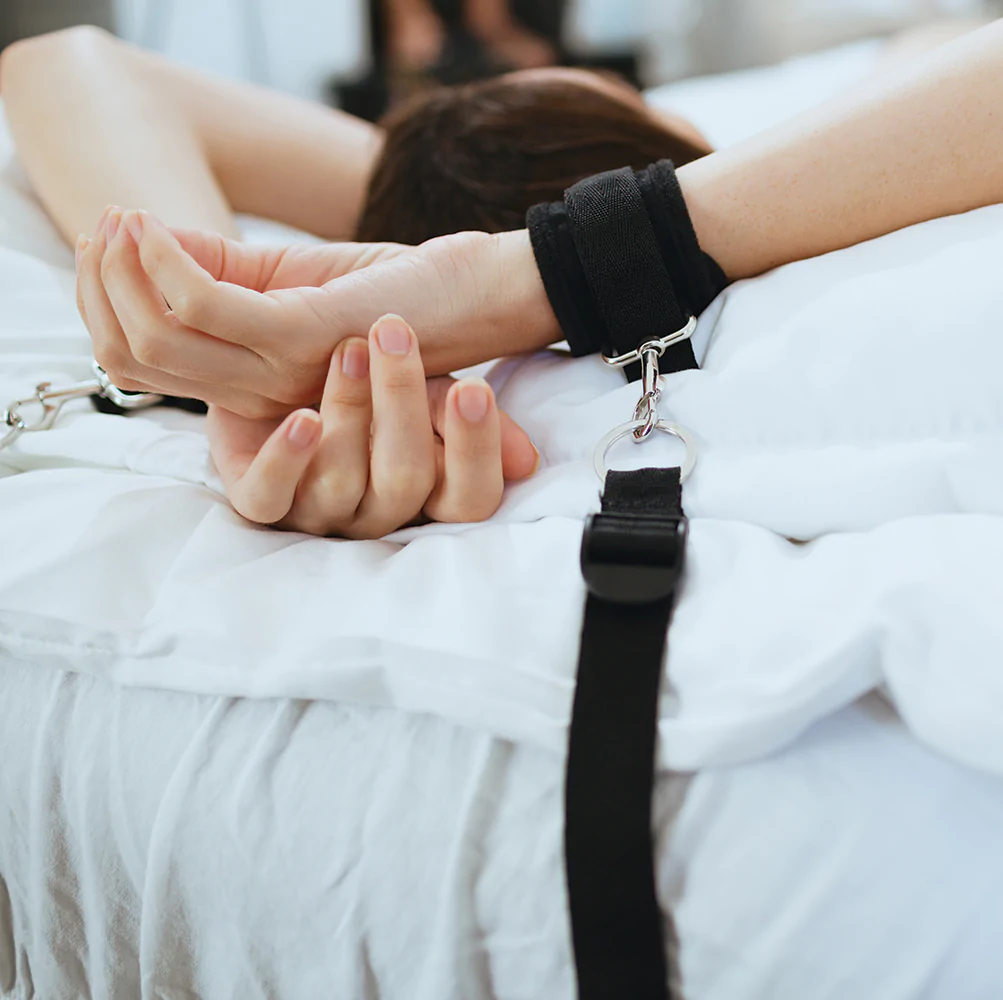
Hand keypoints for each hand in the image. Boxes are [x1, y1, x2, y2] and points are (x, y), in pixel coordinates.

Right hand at [76, 206, 558, 417]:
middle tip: (106, 227)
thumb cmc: (398, 290)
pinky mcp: (310, 336)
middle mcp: (266, 395)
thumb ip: (230, 276)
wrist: (485, 295)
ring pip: (161, 336)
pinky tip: (158, 225)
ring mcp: (285, 372)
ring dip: (126, 271)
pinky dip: (169, 261)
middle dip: (104, 287)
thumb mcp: (297, 282)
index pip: (146, 369)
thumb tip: (152, 246)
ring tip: (125, 221)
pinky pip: (208, 306)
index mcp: (261, 388)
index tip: (102, 248)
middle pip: (139, 357)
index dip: (105, 309)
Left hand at [209, 314, 538, 537]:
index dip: (475, 453)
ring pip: (338, 483)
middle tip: (395, 333)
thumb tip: (527, 460)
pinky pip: (267, 499)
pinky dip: (284, 460)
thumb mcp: (417, 385)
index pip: (470, 499)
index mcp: (426, 489)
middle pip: (405, 484)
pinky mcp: (259, 498)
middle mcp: (375, 510)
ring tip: (347, 348)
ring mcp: (316, 510)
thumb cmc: (363, 378)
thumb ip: (460, 412)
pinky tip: (301, 418)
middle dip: (403, 406)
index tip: (474, 389)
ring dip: (347, 411)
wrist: (272, 359)